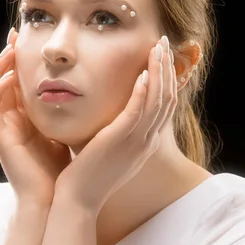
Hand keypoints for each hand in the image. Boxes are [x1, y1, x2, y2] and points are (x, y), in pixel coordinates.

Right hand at [0, 28, 71, 206]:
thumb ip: (72, 112)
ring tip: (11, 49)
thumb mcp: (69, 131)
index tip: (35, 38)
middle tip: (16, 33)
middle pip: (2, 80)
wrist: (54, 201)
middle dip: (7, 56)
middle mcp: (12, 120)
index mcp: (27, 118)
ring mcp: (3, 128)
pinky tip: (10, 77)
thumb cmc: (64, 169)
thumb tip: (93, 90)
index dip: (23, 59)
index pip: (20, 81)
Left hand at [54, 37, 176, 213]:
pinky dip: (143, 91)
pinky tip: (142, 72)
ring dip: (159, 72)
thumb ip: (115, 130)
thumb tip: (111, 111)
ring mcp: (136, 142)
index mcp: (145, 143)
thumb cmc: (88, 175)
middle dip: (167, 68)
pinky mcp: (119, 141)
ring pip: (157, 101)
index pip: (164, 106)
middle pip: (167, 98)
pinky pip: (137, 111)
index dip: (166, 79)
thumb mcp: (109, 149)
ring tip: (157, 48)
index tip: (161, 57)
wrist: (78, 200)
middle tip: (163, 44)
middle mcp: (146, 141)